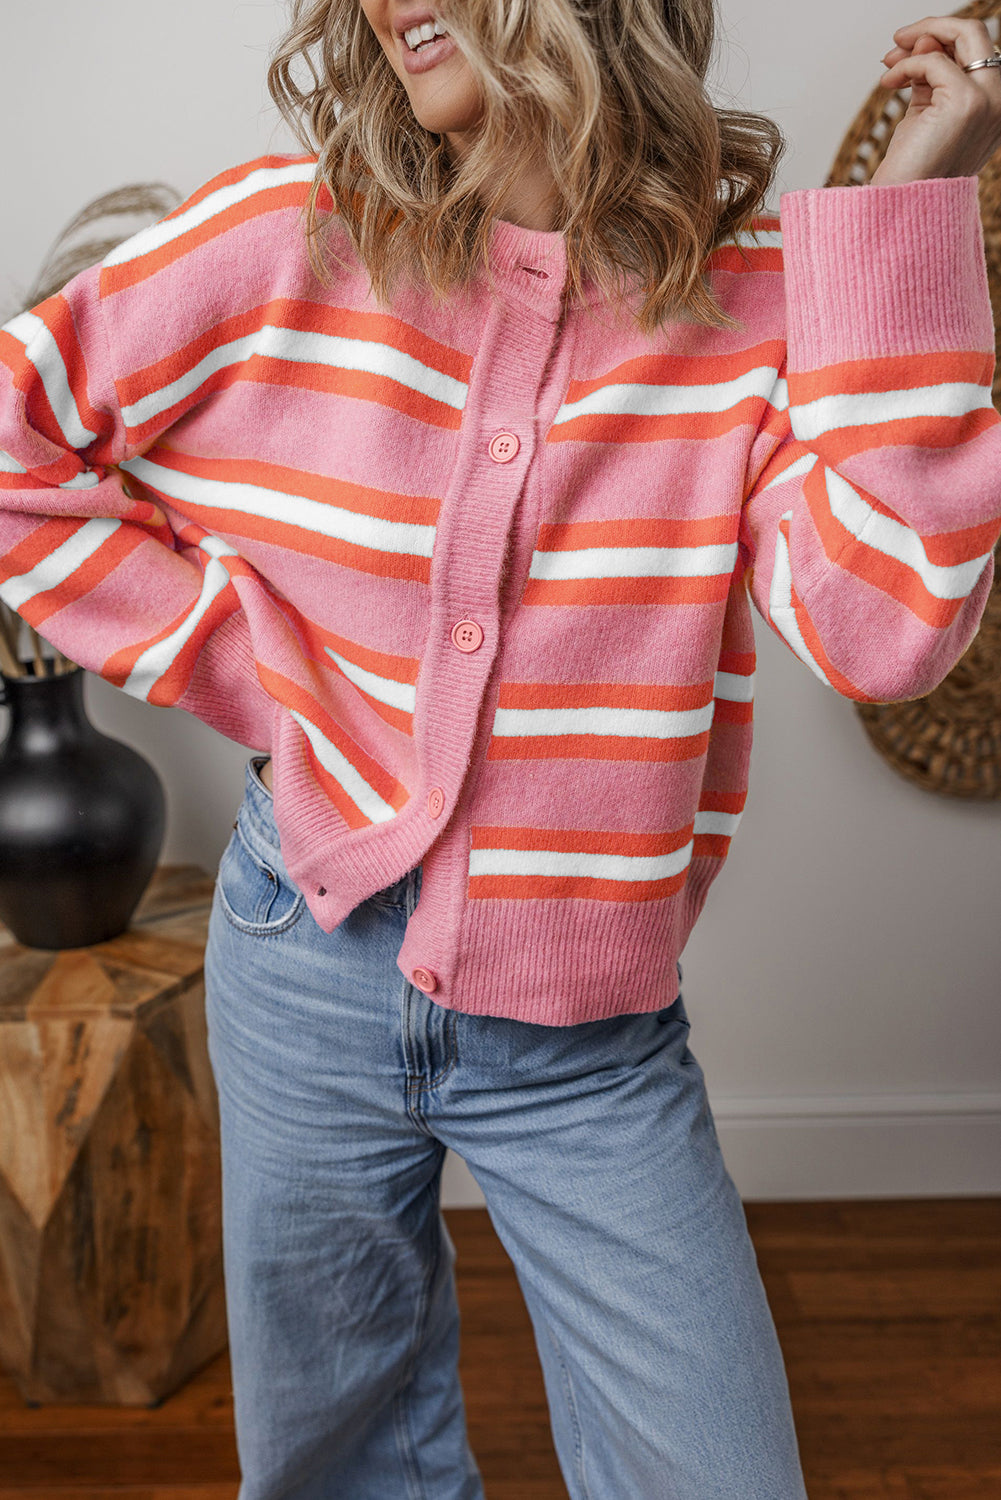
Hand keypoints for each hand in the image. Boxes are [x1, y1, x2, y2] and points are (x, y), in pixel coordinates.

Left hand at [871, 15, 1000, 182]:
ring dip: (919, 38)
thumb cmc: (912, 166)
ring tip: (888, 60)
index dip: (940, 42)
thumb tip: (926, 36)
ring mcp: (988, 100)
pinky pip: (933, 60)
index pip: (976, 52)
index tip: (905, 50)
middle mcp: (1000, 101)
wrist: (902, 203)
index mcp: (995, 105)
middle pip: (977, 33)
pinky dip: (906, 65)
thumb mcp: (926, 111)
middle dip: (934, 26)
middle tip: (897, 40)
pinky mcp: (966, 102)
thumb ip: (931, 74)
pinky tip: (887, 82)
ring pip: (964, 34)